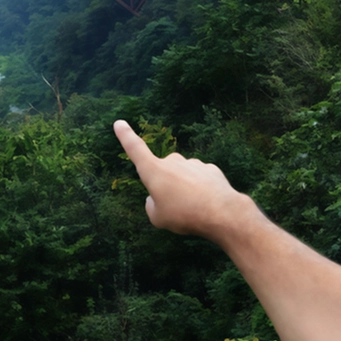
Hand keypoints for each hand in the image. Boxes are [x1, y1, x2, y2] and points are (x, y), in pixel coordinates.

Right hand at [112, 120, 249, 238]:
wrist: (221, 212)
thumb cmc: (183, 214)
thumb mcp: (158, 218)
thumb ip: (152, 205)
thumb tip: (155, 198)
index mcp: (154, 171)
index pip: (135, 149)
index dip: (126, 136)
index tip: (119, 123)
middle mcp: (172, 161)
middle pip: (163, 171)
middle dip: (166, 185)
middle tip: (174, 207)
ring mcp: (193, 163)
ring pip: (182, 176)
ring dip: (184, 188)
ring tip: (193, 208)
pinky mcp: (210, 169)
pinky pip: (200, 179)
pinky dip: (201, 189)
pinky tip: (208, 203)